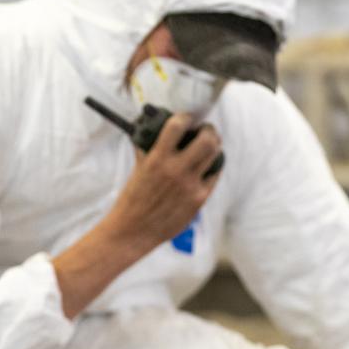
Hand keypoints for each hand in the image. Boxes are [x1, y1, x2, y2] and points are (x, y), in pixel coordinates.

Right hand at [104, 113, 222, 255]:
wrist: (133, 231)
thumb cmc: (133, 199)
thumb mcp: (138, 168)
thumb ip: (148, 148)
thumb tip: (151, 130)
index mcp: (157, 159)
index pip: (177, 125)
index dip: (186, 118)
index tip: (187, 119)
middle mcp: (175, 170)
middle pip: (207, 140)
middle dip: (209, 131)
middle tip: (206, 131)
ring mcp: (189, 186)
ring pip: (215, 155)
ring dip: (215, 146)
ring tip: (210, 146)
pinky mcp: (198, 199)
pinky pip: (214, 176)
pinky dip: (213, 167)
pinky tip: (208, 166)